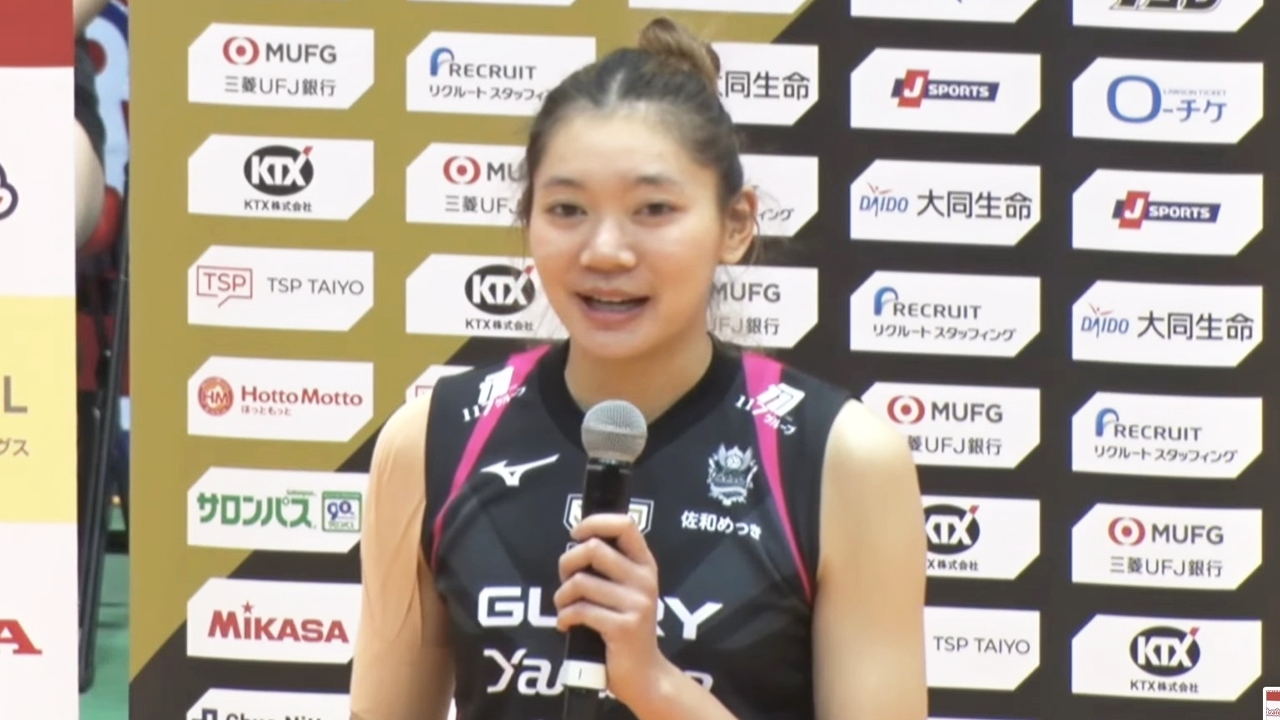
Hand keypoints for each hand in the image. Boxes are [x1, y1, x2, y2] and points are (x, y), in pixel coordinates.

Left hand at [554, 513, 670, 709]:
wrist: (644, 674)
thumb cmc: (626, 628)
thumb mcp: (627, 592)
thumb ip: (611, 567)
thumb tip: (576, 544)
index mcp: (645, 565)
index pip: (625, 525)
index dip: (595, 522)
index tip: (576, 533)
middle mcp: (644, 580)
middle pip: (594, 549)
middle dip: (567, 563)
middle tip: (565, 580)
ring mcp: (636, 604)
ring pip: (581, 582)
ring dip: (562, 596)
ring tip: (565, 607)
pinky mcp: (623, 627)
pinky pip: (580, 610)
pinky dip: (565, 617)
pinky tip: (566, 624)